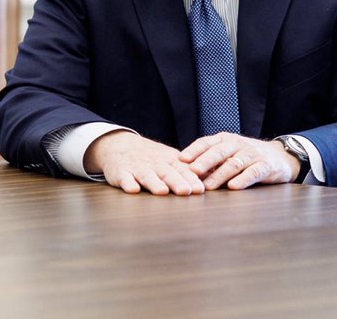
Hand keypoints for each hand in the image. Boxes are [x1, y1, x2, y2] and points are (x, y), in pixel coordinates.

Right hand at [84, 130, 205, 195]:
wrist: (120, 144)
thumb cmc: (151, 158)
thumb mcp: (170, 160)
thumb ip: (188, 171)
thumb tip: (216, 178)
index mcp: (168, 161)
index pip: (182, 170)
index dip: (191, 179)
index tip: (200, 189)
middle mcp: (154, 163)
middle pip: (167, 173)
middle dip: (177, 182)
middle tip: (186, 191)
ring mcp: (137, 167)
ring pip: (147, 175)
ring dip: (155, 183)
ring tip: (162, 191)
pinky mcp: (121, 172)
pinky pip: (124, 178)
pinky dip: (128, 183)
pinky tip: (132, 189)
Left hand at [179, 132, 300, 189]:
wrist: (280, 156)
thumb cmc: (247, 156)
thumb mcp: (229, 152)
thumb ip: (211, 160)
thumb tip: (185, 171)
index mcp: (225, 139)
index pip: (206, 142)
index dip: (193, 150)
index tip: (180, 160)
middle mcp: (238, 144)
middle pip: (218, 152)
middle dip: (204, 162)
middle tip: (191, 172)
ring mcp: (252, 154)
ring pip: (233, 164)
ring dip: (219, 175)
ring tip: (208, 186)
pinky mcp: (265, 166)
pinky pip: (253, 173)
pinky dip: (242, 180)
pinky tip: (233, 187)